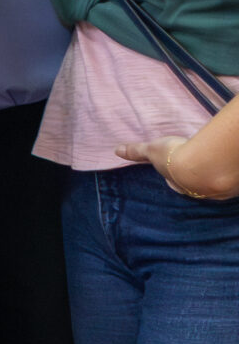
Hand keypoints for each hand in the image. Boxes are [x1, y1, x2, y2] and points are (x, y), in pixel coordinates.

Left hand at [116, 137, 236, 199]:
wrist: (205, 164)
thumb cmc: (175, 157)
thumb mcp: (153, 151)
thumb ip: (136, 151)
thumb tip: (116, 151)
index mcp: (177, 184)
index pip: (174, 184)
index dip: (174, 177)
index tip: (177, 170)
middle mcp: (196, 192)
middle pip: (195, 188)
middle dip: (195, 180)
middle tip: (198, 169)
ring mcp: (215, 191)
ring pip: (214, 187)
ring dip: (215, 179)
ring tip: (218, 168)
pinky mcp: (232, 188)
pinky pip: (231, 184)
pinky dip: (231, 178)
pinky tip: (232, 171)